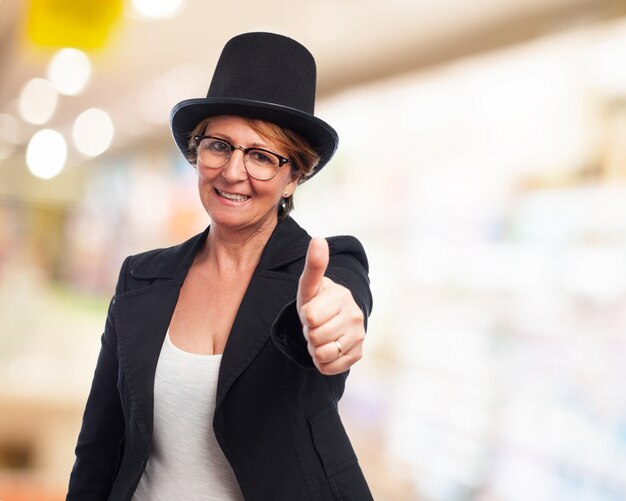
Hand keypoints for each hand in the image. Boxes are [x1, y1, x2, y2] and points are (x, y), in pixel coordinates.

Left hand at [296, 237, 365, 374]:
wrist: (331, 318)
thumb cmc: (317, 299)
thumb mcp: (309, 284)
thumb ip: (313, 265)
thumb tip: (318, 239)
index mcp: (342, 297)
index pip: (311, 317)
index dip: (305, 315)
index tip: (312, 309)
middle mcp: (355, 316)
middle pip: (315, 337)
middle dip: (310, 332)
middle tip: (316, 324)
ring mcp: (359, 336)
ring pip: (322, 353)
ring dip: (315, 347)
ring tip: (321, 335)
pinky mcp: (358, 353)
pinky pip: (331, 367)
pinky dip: (323, 362)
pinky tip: (327, 347)